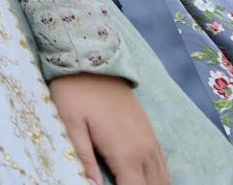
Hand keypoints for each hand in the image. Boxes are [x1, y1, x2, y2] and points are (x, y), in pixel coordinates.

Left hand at [49, 73, 168, 184]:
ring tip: (131, 184)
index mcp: (126, 154)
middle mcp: (145, 152)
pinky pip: (163, 168)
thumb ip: (82, 158)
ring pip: (162, 181)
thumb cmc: (75, 92)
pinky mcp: (151, 136)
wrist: (93, 61)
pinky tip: (146, 182)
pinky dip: (158, 181)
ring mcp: (151, 143)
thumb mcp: (69, 124)